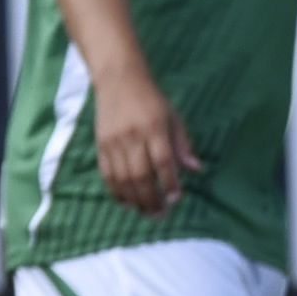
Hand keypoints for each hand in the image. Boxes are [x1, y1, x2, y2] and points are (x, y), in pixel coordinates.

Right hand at [90, 73, 191, 217]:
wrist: (118, 81)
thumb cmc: (151, 100)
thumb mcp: (174, 118)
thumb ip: (183, 145)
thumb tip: (196, 170)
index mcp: (154, 128)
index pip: (163, 161)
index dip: (169, 182)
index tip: (175, 198)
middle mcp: (132, 136)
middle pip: (140, 174)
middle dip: (150, 198)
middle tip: (160, 215)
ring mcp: (113, 142)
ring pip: (122, 178)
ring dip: (134, 199)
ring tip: (145, 212)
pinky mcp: (101, 145)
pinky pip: (107, 173)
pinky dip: (115, 190)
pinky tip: (126, 201)